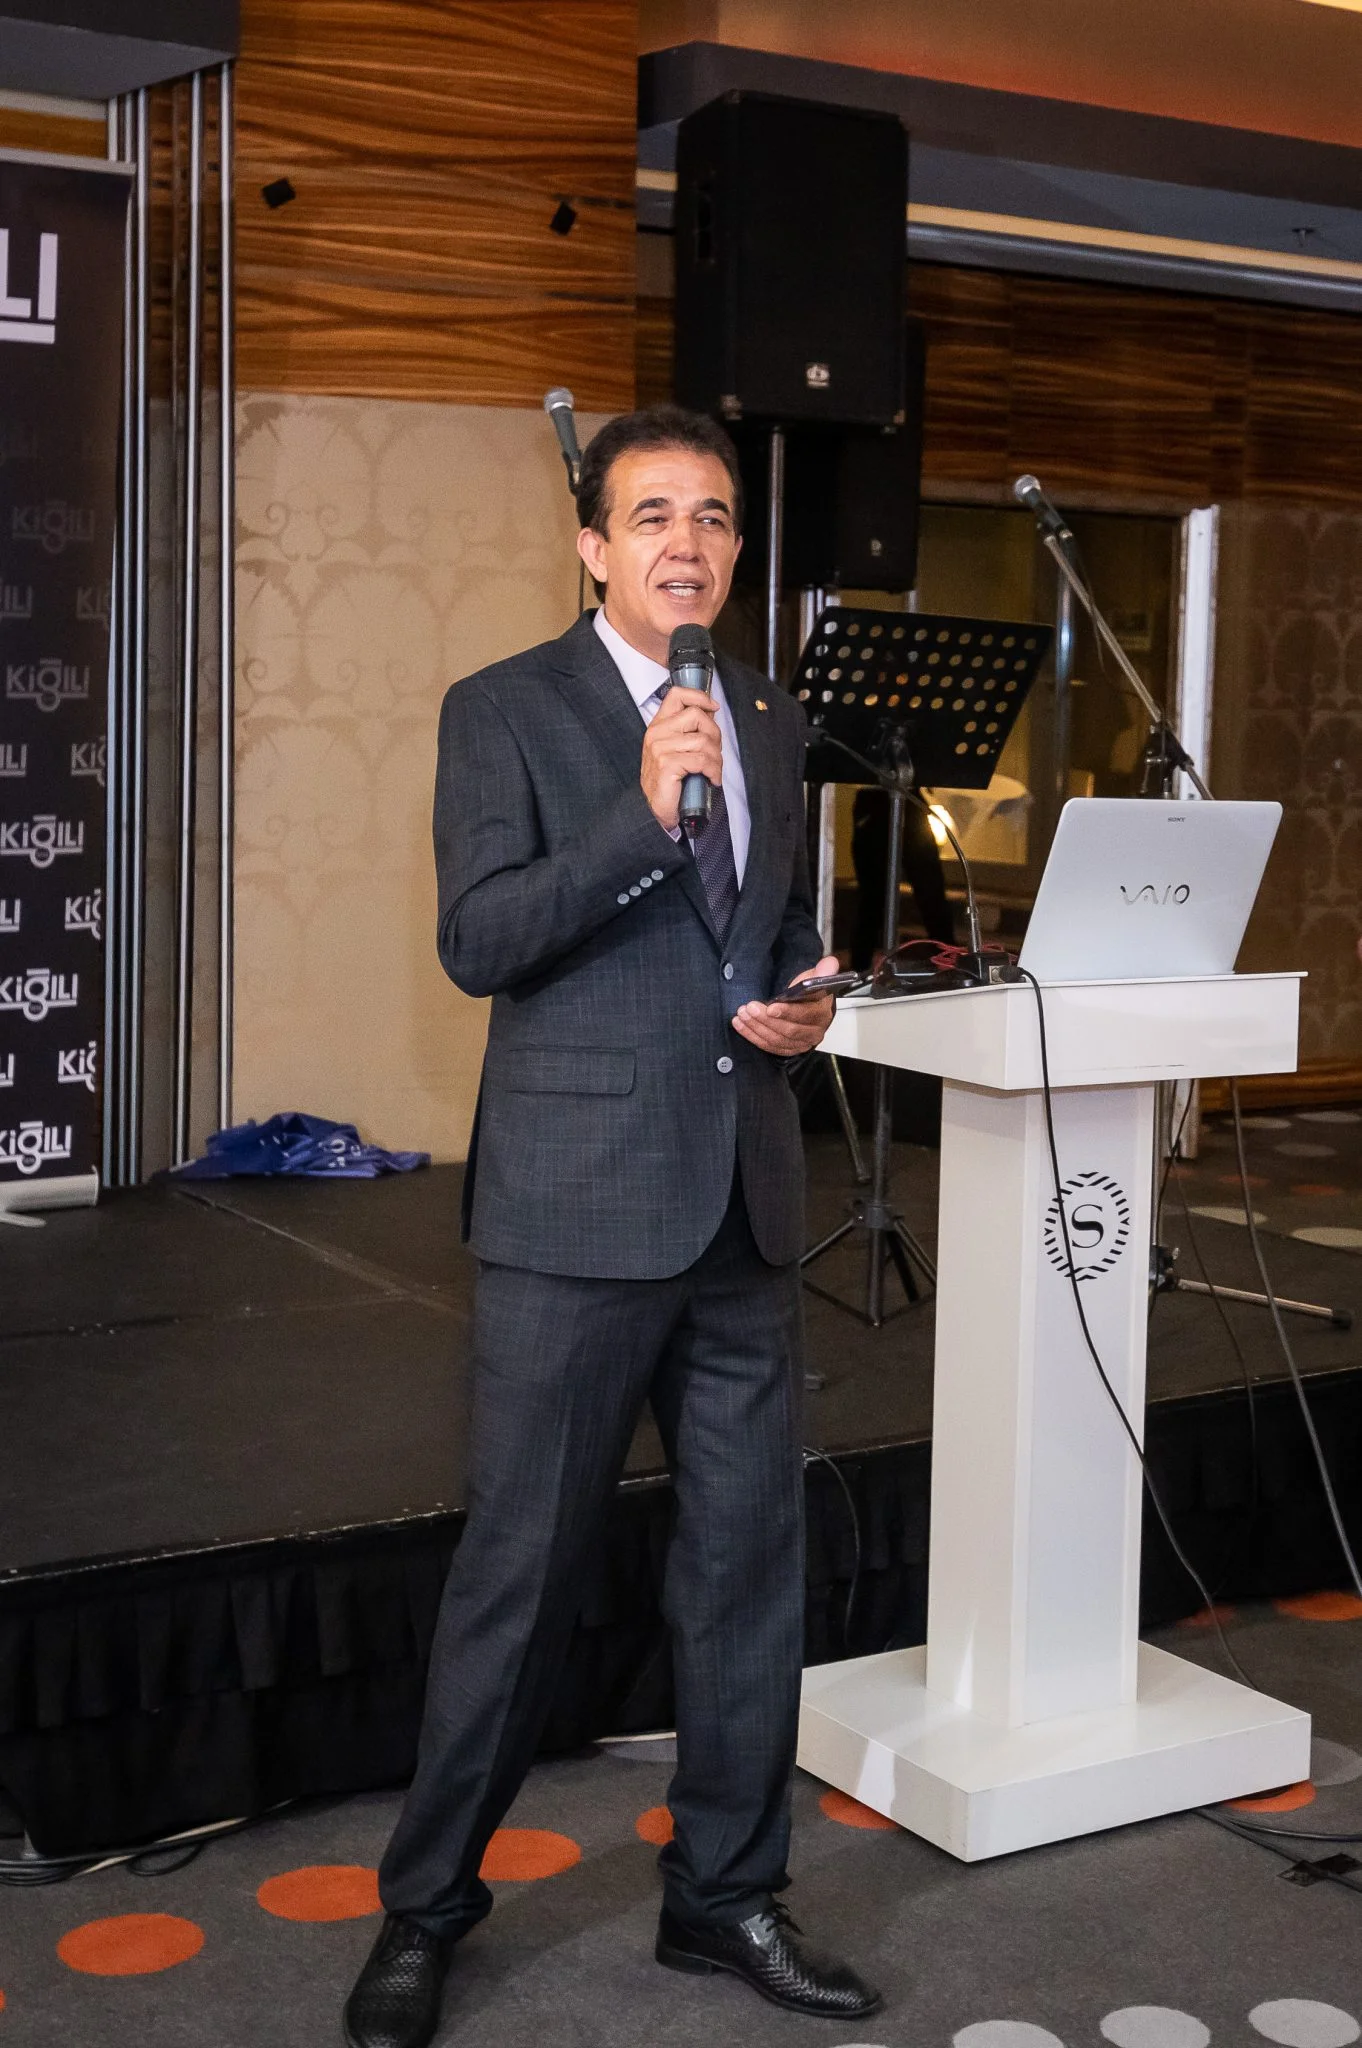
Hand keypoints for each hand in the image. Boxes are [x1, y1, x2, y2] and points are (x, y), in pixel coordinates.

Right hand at [641, 685, 721, 830]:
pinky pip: (702, 760)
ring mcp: (660, 748)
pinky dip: (714, 771)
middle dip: (715, 734)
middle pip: (697, 716)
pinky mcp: (667, 764)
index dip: (700, 697)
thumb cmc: (668, 782)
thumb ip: (688, 732)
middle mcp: (656, 733)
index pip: (677, 695)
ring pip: (703, 740)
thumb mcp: (675, 750)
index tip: (713, 708)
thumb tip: (711, 716)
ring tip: (714, 770)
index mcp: (658, 725)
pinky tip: (712, 779)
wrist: (653, 810)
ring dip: (716, 758)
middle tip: (716, 752)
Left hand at [731, 955, 841, 1056]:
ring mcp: (801, 1043)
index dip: (787, 1012)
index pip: (805, 1015)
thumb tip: (830, 963)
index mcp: (822, 1013)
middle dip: (766, 1019)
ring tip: (742, 1014)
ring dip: (756, 1027)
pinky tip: (741, 1025)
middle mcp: (814, 1032)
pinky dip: (753, 1036)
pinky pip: (769, 1047)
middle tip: (749, 1008)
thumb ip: (822, 971)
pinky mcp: (788, 1050)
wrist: (808, 1007)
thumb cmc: (809, 993)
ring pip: (777, 1040)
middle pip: (789, 1030)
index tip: (770, 1007)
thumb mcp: (815, 978)